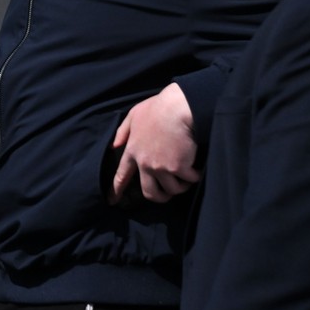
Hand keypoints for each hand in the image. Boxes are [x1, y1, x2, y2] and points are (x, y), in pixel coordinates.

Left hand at [110, 82, 200, 203]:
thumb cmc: (157, 108)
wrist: (177, 108)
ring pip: (172, 189)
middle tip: (167, 194)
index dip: (116, 188)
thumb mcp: (134, 116)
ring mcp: (161, 167)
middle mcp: (144, 163)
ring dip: (181, 185)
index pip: (122, 174)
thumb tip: (114, 146)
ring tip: (187, 175)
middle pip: (149, 192)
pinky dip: (195, 176)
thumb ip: (123, 131)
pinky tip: (197, 167)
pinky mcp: (178, 168)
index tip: (112, 201)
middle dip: (159, 197)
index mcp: (133, 151)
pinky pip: (190, 180)